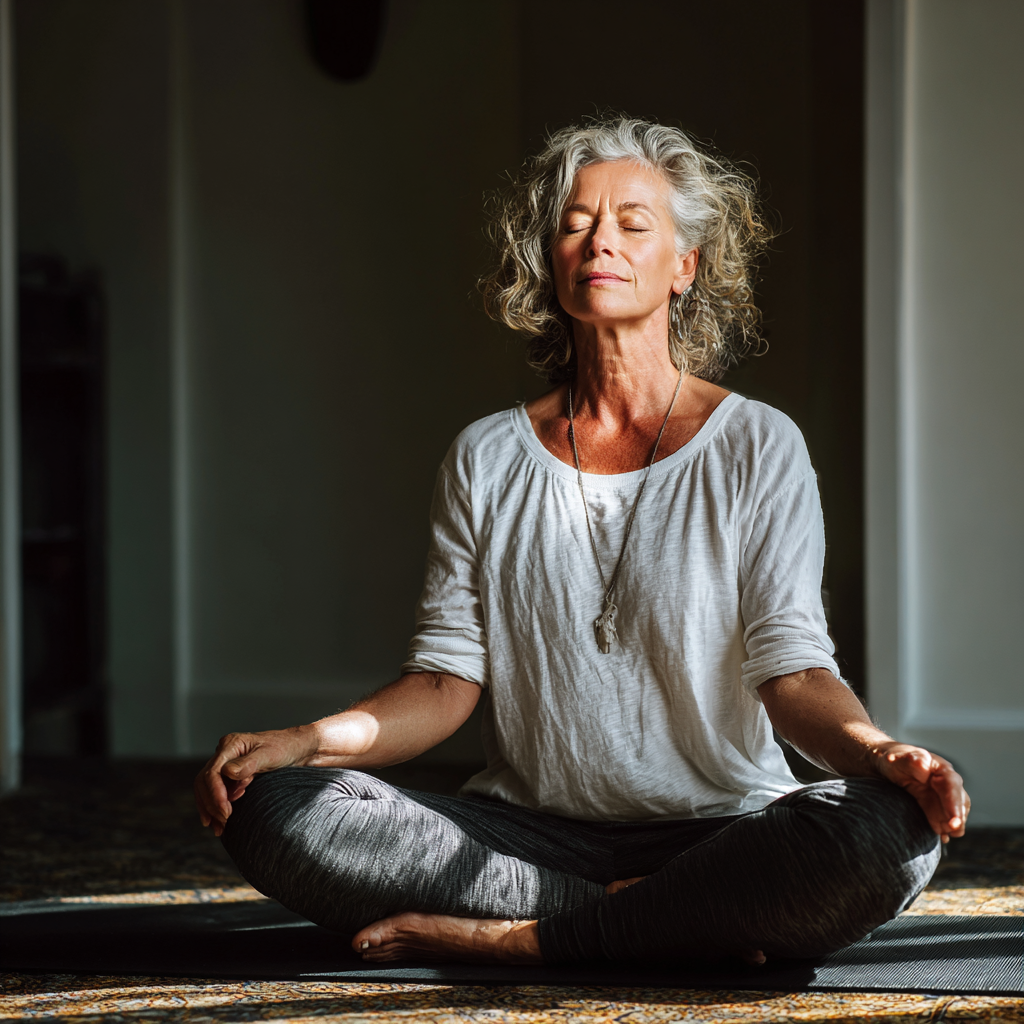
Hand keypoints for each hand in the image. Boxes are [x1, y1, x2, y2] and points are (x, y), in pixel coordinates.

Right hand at [193, 725, 316, 836]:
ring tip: (218, 828)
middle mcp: (226, 753)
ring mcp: (228, 765)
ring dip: (210, 809)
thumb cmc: (286, 747)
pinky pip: (217, 792)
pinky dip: (215, 806)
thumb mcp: (270, 754)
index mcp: (231, 744)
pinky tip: (218, 820)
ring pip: (207, 788)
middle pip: (204, 781)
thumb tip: (228, 773)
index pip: (212, 772)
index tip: (226, 811)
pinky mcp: (232, 776)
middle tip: (223, 822)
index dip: (215, 794)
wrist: (300, 749)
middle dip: (210, 804)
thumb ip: (249, 763)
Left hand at [873, 742, 969, 842]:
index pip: (952, 784)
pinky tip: (943, 838)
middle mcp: (945, 782)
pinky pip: (944, 819)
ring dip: (953, 825)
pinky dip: (945, 829)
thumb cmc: (892, 759)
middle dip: (957, 816)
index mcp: (939, 768)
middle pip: (958, 800)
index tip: (954, 818)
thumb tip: (923, 764)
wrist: (884, 766)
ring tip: (947, 836)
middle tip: (953, 830)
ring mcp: (941, 796)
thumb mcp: (897, 757)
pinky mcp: (935, 807)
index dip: (955, 802)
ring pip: (954, 811)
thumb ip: (911, 760)